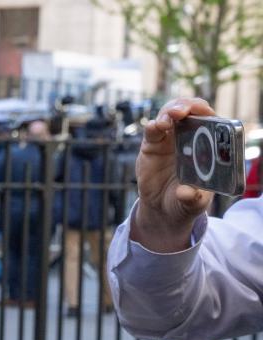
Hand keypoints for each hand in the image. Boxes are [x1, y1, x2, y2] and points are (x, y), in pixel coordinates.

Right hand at [133, 97, 215, 252]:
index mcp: (207, 145)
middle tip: (182, 112)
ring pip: (171, 114)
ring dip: (170, 111)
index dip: (206, 112)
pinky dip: (153, 125)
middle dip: (187, 106)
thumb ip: (193, 198)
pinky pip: (152, 130)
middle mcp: (189, 137)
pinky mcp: (152, 145)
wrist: (163, 209)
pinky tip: (155, 127)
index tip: (203, 113)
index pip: (210, 120)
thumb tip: (186, 193)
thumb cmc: (186, 202)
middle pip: (191, 111)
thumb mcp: (194, 203)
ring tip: (168, 119)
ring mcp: (170, 139)